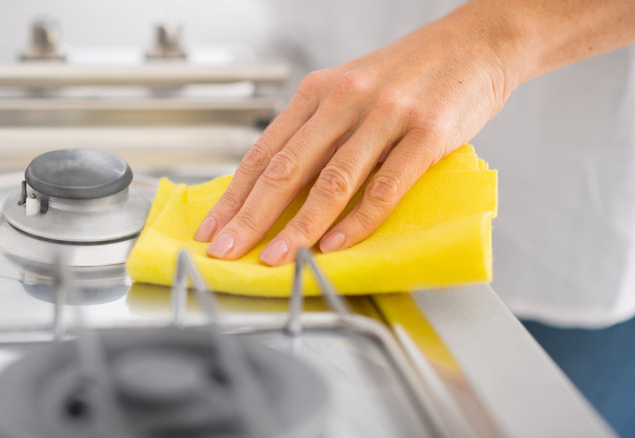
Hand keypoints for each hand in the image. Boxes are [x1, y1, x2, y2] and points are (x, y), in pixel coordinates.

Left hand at [193, 4, 515, 265]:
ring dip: (298, 227)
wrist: (477, 42)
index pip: (264, 152)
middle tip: (226, 250)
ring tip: (275, 258)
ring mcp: (385, 116)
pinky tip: (335, 244)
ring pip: (330, 182)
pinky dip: (357, 221)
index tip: (213, 227)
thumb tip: (281, 186)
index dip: (234, 195)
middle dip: (250, 217)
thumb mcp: (351, 90)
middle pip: (286, 169)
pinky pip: (384, 186)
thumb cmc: (411, 73)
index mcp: (318, 92)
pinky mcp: (425, 133)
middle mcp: (344, 100)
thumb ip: (319, 132)